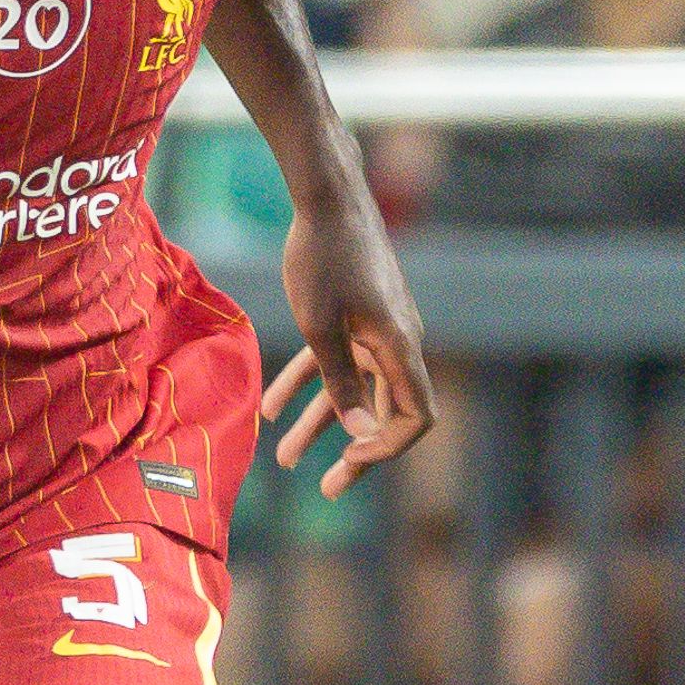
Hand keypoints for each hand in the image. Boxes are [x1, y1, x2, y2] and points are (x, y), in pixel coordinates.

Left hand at [268, 199, 432, 499]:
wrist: (326, 196)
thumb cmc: (323, 258)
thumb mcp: (321, 326)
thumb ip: (340, 381)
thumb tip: (360, 432)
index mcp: (399, 345)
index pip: (415, 416)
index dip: (387, 446)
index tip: (349, 460)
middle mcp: (397, 341)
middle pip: (384, 410)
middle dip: (353, 450)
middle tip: (326, 487)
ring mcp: (378, 328)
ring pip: (353, 387)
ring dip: (320, 423)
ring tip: (285, 459)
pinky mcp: (357, 315)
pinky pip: (335, 360)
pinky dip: (306, 383)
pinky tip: (270, 408)